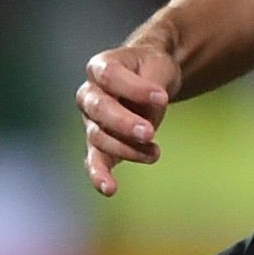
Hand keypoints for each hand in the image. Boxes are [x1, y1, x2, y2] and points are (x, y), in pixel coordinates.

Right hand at [77, 40, 179, 194]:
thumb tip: (156, 102)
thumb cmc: (150, 69)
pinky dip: (100, 175)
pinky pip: (95, 161)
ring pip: (100, 137)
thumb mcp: (157, 65)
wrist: (150, 79)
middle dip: (124, 123)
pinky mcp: (100, 145)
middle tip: (148, 132)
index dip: (135, 89)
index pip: (111, 77)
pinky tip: (109, 189)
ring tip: (155, 153)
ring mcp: (92, 121)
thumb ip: (151, 84)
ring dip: (127, 148)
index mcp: (101, 68)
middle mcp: (89, 94)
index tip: (163, 98)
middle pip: (99, 108)